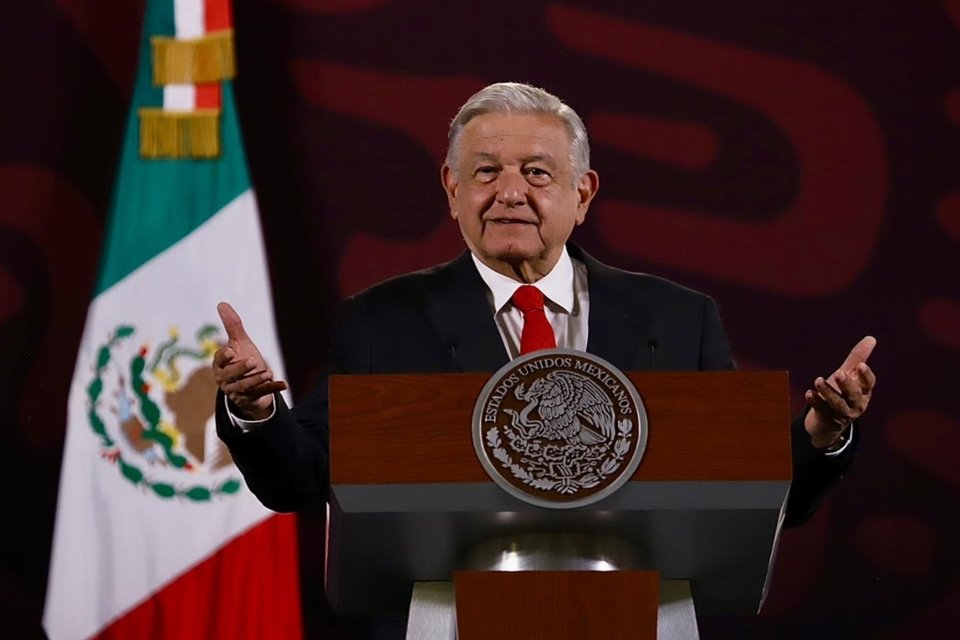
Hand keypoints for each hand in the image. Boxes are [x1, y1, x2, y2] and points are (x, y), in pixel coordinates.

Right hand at [212, 301, 286, 419]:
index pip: (219, 361)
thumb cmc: (241, 360)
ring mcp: (239, 391)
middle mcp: (226, 380)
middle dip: (241, 369)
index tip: (231, 351)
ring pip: (246, 387)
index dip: (224, 357)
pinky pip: (263, 393)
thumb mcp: (239, 343)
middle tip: (253, 361)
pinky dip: (273, 388)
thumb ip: (232, 326)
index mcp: (220, 366)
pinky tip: (284, 384)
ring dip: (257, 380)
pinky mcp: (252, 398)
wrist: (250, 384)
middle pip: (231, 376)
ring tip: (268, 372)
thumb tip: (222, 303)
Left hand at [804, 335, 876, 448]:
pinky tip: (809, 393)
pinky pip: (821, 410)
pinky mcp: (827, 418)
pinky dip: (815, 401)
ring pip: (837, 404)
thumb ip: (858, 358)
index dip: (866, 375)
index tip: (860, 365)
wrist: (829, 420)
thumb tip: (871, 338)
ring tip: (818, 380)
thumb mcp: (850, 375)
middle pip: (854, 395)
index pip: (869, 384)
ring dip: (828, 392)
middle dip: (847, 385)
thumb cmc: (842, 392)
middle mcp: (855, 404)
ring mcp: (841, 413)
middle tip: (839, 373)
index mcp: (864, 392)